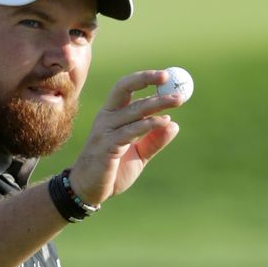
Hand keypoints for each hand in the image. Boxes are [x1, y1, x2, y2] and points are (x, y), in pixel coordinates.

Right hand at [69, 70, 181, 205]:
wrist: (89, 190)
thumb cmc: (112, 170)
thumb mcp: (138, 154)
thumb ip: (153, 140)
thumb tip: (173, 124)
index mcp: (111, 116)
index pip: (125, 89)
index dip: (144, 79)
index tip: (166, 77)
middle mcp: (106, 118)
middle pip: (124, 89)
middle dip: (146, 80)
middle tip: (170, 79)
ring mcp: (104, 131)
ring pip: (133, 110)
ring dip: (157, 103)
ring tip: (177, 100)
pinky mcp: (106, 146)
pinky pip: (130, 130)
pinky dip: (149, 124)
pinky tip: (164, 122)